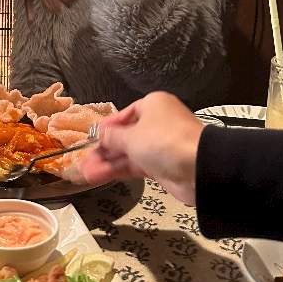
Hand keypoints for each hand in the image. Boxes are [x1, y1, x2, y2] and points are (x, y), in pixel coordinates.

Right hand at [80, 92, 203, 204]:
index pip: (123, 115)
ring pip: (128, 153)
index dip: (106, 128)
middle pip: (124, 136)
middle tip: (84, 161)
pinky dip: (118, 170)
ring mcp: (159, 145)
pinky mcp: (161, 165)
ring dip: (107, 162)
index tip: (91, 139)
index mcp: (152, 105)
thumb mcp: (131, 136)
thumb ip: (111, 136)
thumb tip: (99, 132)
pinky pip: (135, 165)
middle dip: (103, 150)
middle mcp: (157, 123)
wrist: (198, 168)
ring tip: (86, 173)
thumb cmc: (165, 141)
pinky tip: (99, 176)